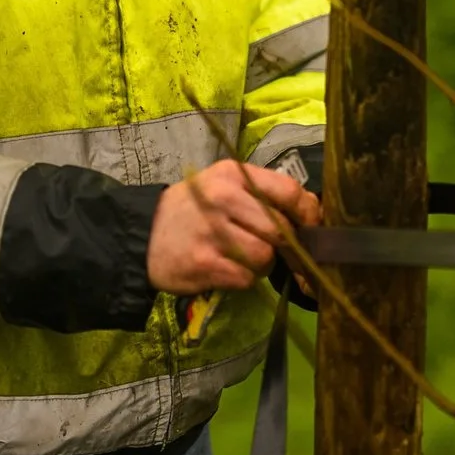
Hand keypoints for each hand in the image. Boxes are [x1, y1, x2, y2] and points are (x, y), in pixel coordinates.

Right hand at [146, 159, 322, 295]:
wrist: (143, 233)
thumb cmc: (192, 208)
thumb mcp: (223, 185)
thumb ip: (263, 193)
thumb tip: (311, 207)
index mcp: (233, 175)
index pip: (288, 192)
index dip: (308, 213)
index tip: (310, 227)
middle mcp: (223, 199)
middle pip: (280, 229)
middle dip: (282, 245)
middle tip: (270, 248)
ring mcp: (212, 232)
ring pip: (265, 257)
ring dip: (261, 264)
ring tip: (242, 258)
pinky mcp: (204, 263)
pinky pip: (245, 278)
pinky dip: (242, 278)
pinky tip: (225, 269)